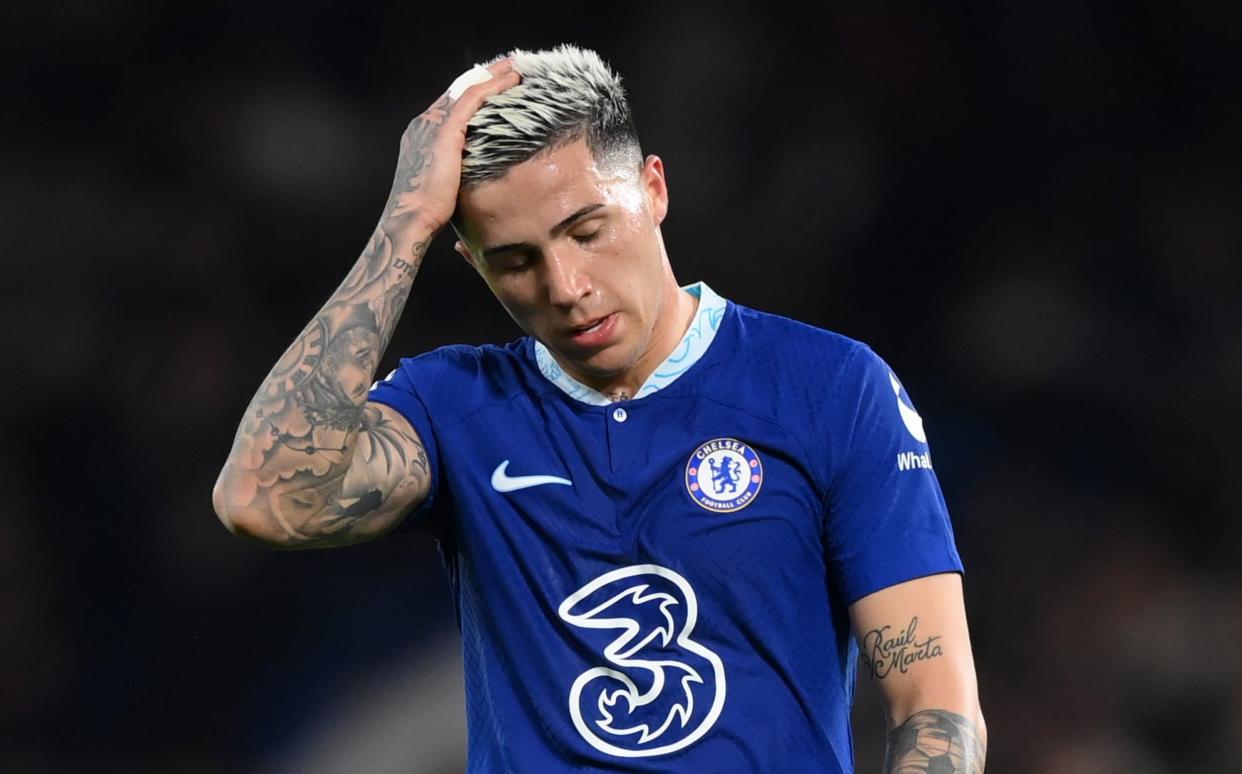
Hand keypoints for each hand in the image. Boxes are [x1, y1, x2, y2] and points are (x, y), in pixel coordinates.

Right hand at [382, 59, 520, 234]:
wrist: (410, 219)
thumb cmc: (427, 214)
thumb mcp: (442, 187)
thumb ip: (453, 174)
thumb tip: (471, 182)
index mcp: (421, 136)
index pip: (449, 105)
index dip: (471, 92)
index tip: (492, 85)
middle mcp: (424, 124)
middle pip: (457, 90)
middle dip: (483, 76)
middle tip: (507, 65)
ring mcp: (432, 124)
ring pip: (467, 88)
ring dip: (493, 75)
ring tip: (515, 67)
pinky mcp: (445, 130)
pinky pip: (473, 98)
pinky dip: (493, 86)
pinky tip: (511, 80)